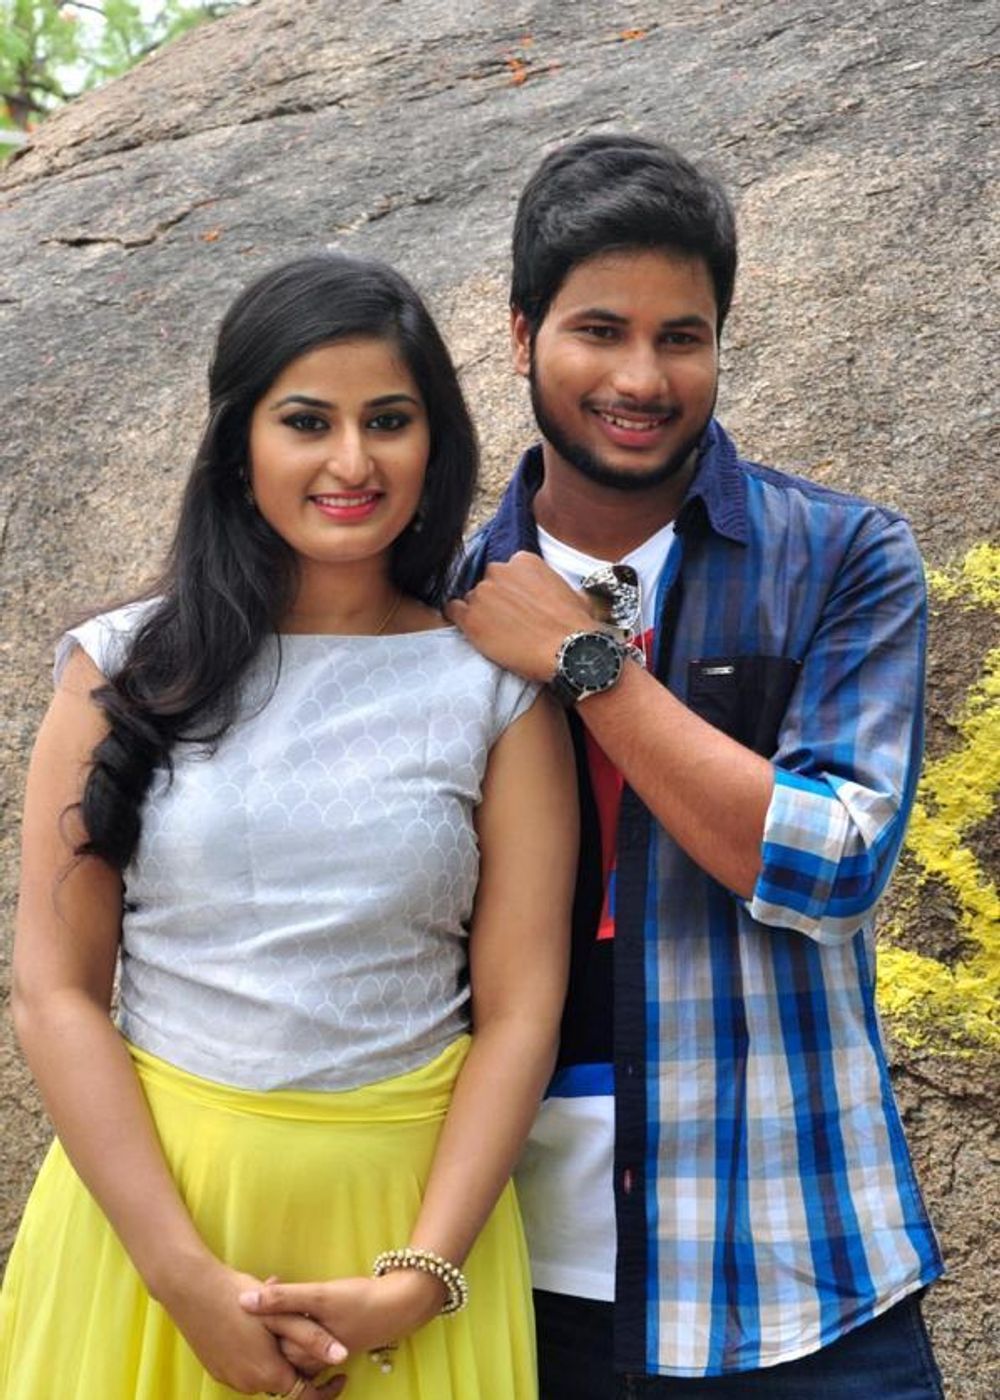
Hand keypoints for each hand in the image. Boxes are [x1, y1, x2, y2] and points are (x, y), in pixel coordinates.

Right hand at [156, 1254, 343, 1396]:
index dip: (327, 1389)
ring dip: (276, 1352)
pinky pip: (246, 1368)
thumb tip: (342, 1357)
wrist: (190, 1290)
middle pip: (285, 1382)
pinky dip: (257, 1352)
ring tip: (276, 1317)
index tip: (341, 1373)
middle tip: (302, 1326)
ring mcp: (230, 1379)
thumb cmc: (238, 1298)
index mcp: (268, 1374)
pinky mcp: (217, 1369)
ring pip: (266, 1373)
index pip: (306, 1396)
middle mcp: (248, 1385)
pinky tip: (254, 1322)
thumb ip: (313, 1338)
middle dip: (298, 1360)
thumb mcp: (281, 1314)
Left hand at [240, 1270, 446, 1357]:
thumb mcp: (320, 1295)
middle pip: (276, 1340)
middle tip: (270, 1284)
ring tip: (280, 1295)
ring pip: (289, 1342)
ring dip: (283, 1319)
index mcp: (301, 1348)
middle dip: (270, 1314)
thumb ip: (283, 1297)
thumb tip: (243, 1300)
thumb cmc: (359, 1301)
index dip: (260, 1306)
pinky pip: (304, 1342)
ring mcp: (319, 1355)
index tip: (263, 1282)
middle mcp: (307, 1358)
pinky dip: (297, 1325)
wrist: (398, 1306)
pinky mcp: (330, 1348)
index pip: (266, 1333)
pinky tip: (299, 1309)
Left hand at [445, 552, 594, 680]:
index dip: (511, 591)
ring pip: (472, 599)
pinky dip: (458, 619)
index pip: (507, 572)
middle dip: (495, 601)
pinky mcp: (470, 617)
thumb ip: (555, 586)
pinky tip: (470, 630)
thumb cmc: (576, 626)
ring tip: (496, 634)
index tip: (517, 606)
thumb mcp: (574, 594)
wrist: (568, 651)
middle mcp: (499, 571)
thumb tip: (563, 594)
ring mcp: (482, 593)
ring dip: (481, 613)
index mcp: (523, 561)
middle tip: (507, 622)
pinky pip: (452, 611)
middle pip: (488, 584)